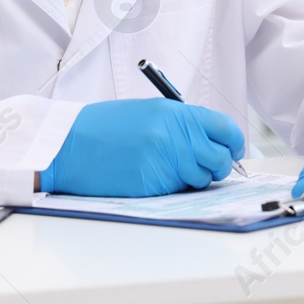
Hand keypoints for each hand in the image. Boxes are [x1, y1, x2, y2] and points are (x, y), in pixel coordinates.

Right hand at [39, 98, 244, 196]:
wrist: (70, 144)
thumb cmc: (106, 127)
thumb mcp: (149, 112)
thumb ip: (182, 124)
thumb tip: (212, 141)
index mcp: (176, 113)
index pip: (225, 128)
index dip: (234, 142)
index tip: (233, 149)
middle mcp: (175, 135)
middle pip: (220, 159)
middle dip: (218, 166)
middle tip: (205, 166)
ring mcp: (165, 161)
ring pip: (202, 179)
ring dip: (193, 179)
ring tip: (169, 169)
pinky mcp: (153, 184)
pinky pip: (178, 191)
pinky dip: (172, 188)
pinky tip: (152, 177)